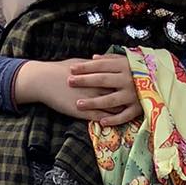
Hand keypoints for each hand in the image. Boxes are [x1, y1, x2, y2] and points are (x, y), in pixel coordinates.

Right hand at [15, 55, 140, 125]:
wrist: (44, 80)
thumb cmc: (60, 70)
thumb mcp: (79, 63)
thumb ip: (94, 65)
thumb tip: (101, 61)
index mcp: (98, 74)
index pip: (119, 79)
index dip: (130, 82)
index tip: (138, 84)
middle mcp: (98, 87)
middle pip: (120, 94)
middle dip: (131, 98)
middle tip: (141, 100)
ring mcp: (91, 100)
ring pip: (112, 107)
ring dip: (122, 111)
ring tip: (131, 113)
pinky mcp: (83, 112)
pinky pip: (100, 117)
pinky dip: (109, 121)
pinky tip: (114, 123)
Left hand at [66, 53, 141, 124]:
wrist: (166, 83)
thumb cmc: (142, 71)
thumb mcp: (129, 61)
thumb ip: (111, 60)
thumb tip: (93, 58)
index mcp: (125, 66)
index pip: (101, 66)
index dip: (86, 67)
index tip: (72, 69)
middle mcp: (128, 80)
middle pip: (102, 80)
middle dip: (84, 81)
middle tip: (69, 82)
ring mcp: (134, 95)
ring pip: (110, 100)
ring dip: (93, 103)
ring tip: (78, 105)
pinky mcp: (139, 108)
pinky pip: (124, 116)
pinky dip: (113, 119)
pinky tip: (100, 121)